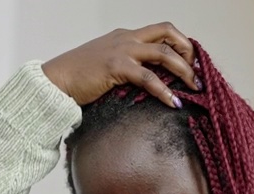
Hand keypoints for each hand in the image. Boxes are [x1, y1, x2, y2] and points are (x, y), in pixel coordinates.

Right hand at [42, 23, 197, 107]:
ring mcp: (121, 50)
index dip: (181, 44)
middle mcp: (126, 38)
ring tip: (195, 88)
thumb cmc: (79, 79)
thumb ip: (128, 69)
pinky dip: (164, 90)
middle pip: (167, 33)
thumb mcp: (108, 67)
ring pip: (163, 52)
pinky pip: (148, 77)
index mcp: (125, 36)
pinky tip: (173, 102)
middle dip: (188, 52)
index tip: (192, 63)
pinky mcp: (116, 66)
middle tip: (198, 73)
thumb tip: (151, 85)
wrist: (55, 81)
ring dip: (184, 70)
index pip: (161, 31)